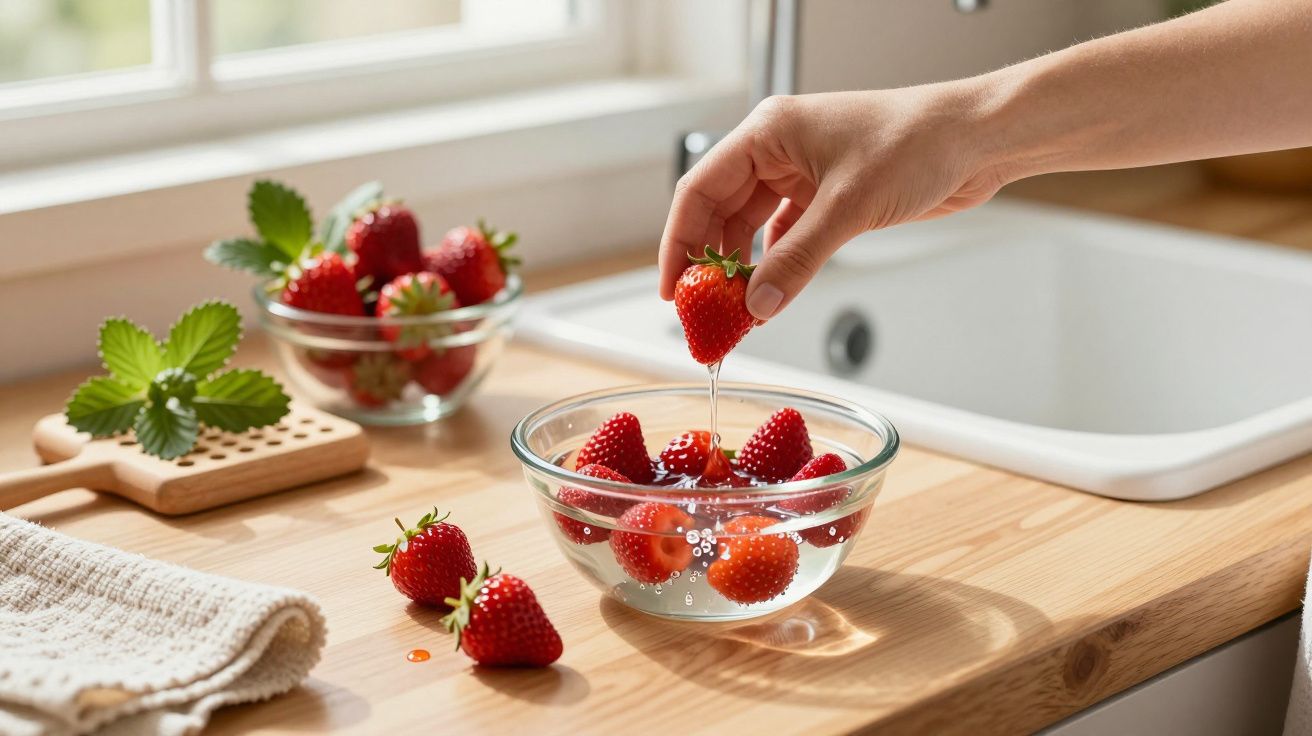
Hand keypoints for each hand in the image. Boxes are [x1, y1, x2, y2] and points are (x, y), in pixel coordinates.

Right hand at [658, 86, 1005, 319]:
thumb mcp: (848, 206)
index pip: (700, 190)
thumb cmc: (917, 141)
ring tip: (733, 312)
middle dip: (708, 264)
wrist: (977, 140)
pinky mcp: (827, 197)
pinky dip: (774, 266)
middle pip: (720, 213)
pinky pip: (784, 237)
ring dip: (742, 270)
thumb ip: (797, 260)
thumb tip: (758, 304)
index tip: (672, 288)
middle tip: (701, 312)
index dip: (679, 242)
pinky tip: (769, 294)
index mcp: (767, 133)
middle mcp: (777, 151)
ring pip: (751, 229)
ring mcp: (802, 174)